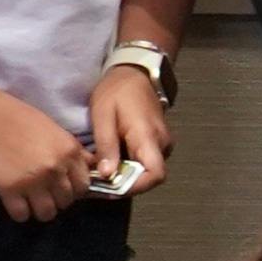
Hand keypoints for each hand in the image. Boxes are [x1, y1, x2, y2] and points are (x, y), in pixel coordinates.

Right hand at [0, 81, 90, 220]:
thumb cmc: (16, 116)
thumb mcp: (52, 128)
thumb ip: (71, 151)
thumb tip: (92, 166)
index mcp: (69, 151)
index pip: (84, 186)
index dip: (73, 189)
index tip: (61, 186)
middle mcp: (56, 168)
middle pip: (66, 202)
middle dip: (55, 199)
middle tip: (42, 192)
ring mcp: (33, 181)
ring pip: (47, 214)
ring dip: (39, 209)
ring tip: (28, 199)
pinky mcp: (9, 190)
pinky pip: (22, 216)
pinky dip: (18, 212)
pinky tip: (13, 200)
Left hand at [82, 59, 171, 197]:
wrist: (135, 73)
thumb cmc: (117, 91)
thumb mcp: (103, 115)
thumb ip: (106, 146)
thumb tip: (107, 175)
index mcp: (148, 136)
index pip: (155, 174)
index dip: (136, 187)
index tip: (112, 187)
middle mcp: (161, 143)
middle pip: (150, 176)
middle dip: (125, 183)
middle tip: (99, 181)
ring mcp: (162, 143)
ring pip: (147, 170)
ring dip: (126, 175)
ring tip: (102, 170)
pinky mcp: (158, 142)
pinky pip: (146, 162)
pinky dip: (130, 166)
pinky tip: (111, 160)